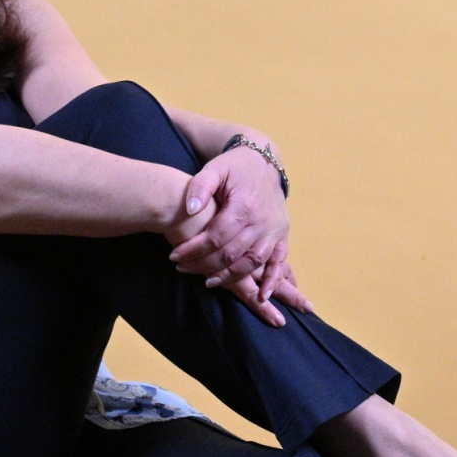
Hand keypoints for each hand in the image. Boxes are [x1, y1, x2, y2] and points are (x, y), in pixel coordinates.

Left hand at [160, 179, 313, 328]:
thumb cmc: (234, 167)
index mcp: (243, 205)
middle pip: (231, 253)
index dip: (193, 250)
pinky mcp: (282, 235)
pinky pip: (280, 263)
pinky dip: (273, 281)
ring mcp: (274, 230)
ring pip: (252, 262)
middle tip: (183, 269)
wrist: (264, 161)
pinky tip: (261, 296)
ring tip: (209, 282)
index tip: (174, 257)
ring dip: (231, 276)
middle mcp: (261, 221)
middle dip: (204, 265)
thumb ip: (200, 186)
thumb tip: (190, 209)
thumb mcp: (214, 168)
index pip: (215, 236)